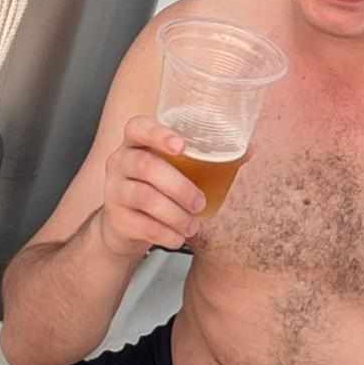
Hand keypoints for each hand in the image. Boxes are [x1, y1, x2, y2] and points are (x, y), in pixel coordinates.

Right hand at [97, 116, 205, 257]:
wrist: (126, 224)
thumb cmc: (158, 187)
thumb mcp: (177, 168)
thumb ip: (208, 157)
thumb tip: (249, 149)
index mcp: (137, 142)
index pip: (138, 127)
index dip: (158, 134)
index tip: (182, 146)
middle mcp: (120, 161)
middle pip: (146, 165)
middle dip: (179, 186)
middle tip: (201, 202)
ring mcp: (114, 190)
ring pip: (144, 197)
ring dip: (175, 214)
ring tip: (193, 225)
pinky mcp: (115, 217)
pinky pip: (140, 224)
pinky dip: (165, 233)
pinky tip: (178, 237)